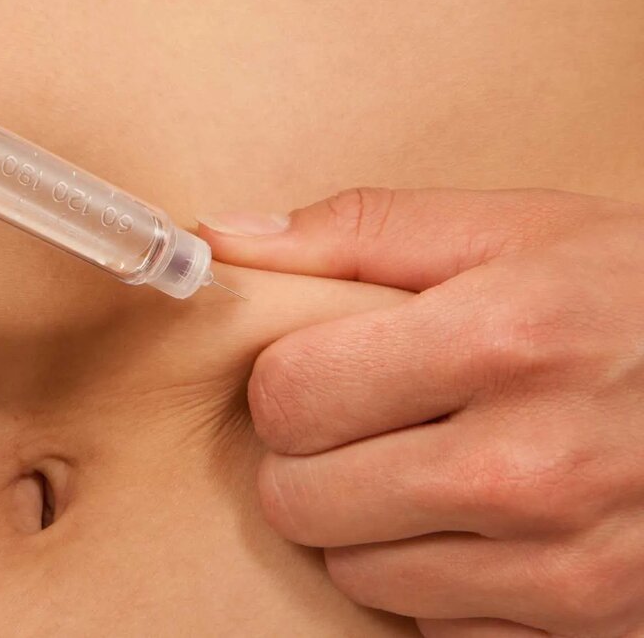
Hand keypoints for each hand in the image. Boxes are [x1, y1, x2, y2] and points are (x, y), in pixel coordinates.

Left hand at [200, 188, 643, 636]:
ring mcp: (569, 566)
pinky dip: (441, 586)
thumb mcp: (513, 228)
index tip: (321, 372)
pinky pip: (437, 630)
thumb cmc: (632, 294)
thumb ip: (359, 230)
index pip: (289, 396)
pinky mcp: (592, 631)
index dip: (287, 382)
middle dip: (311, 459)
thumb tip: (221, 241)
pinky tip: (485, 529)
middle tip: (367, 426)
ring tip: (430, 471)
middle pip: (303, 498)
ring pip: (357, 574)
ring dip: (370, 527)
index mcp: (503, 341)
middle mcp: (532, 466)